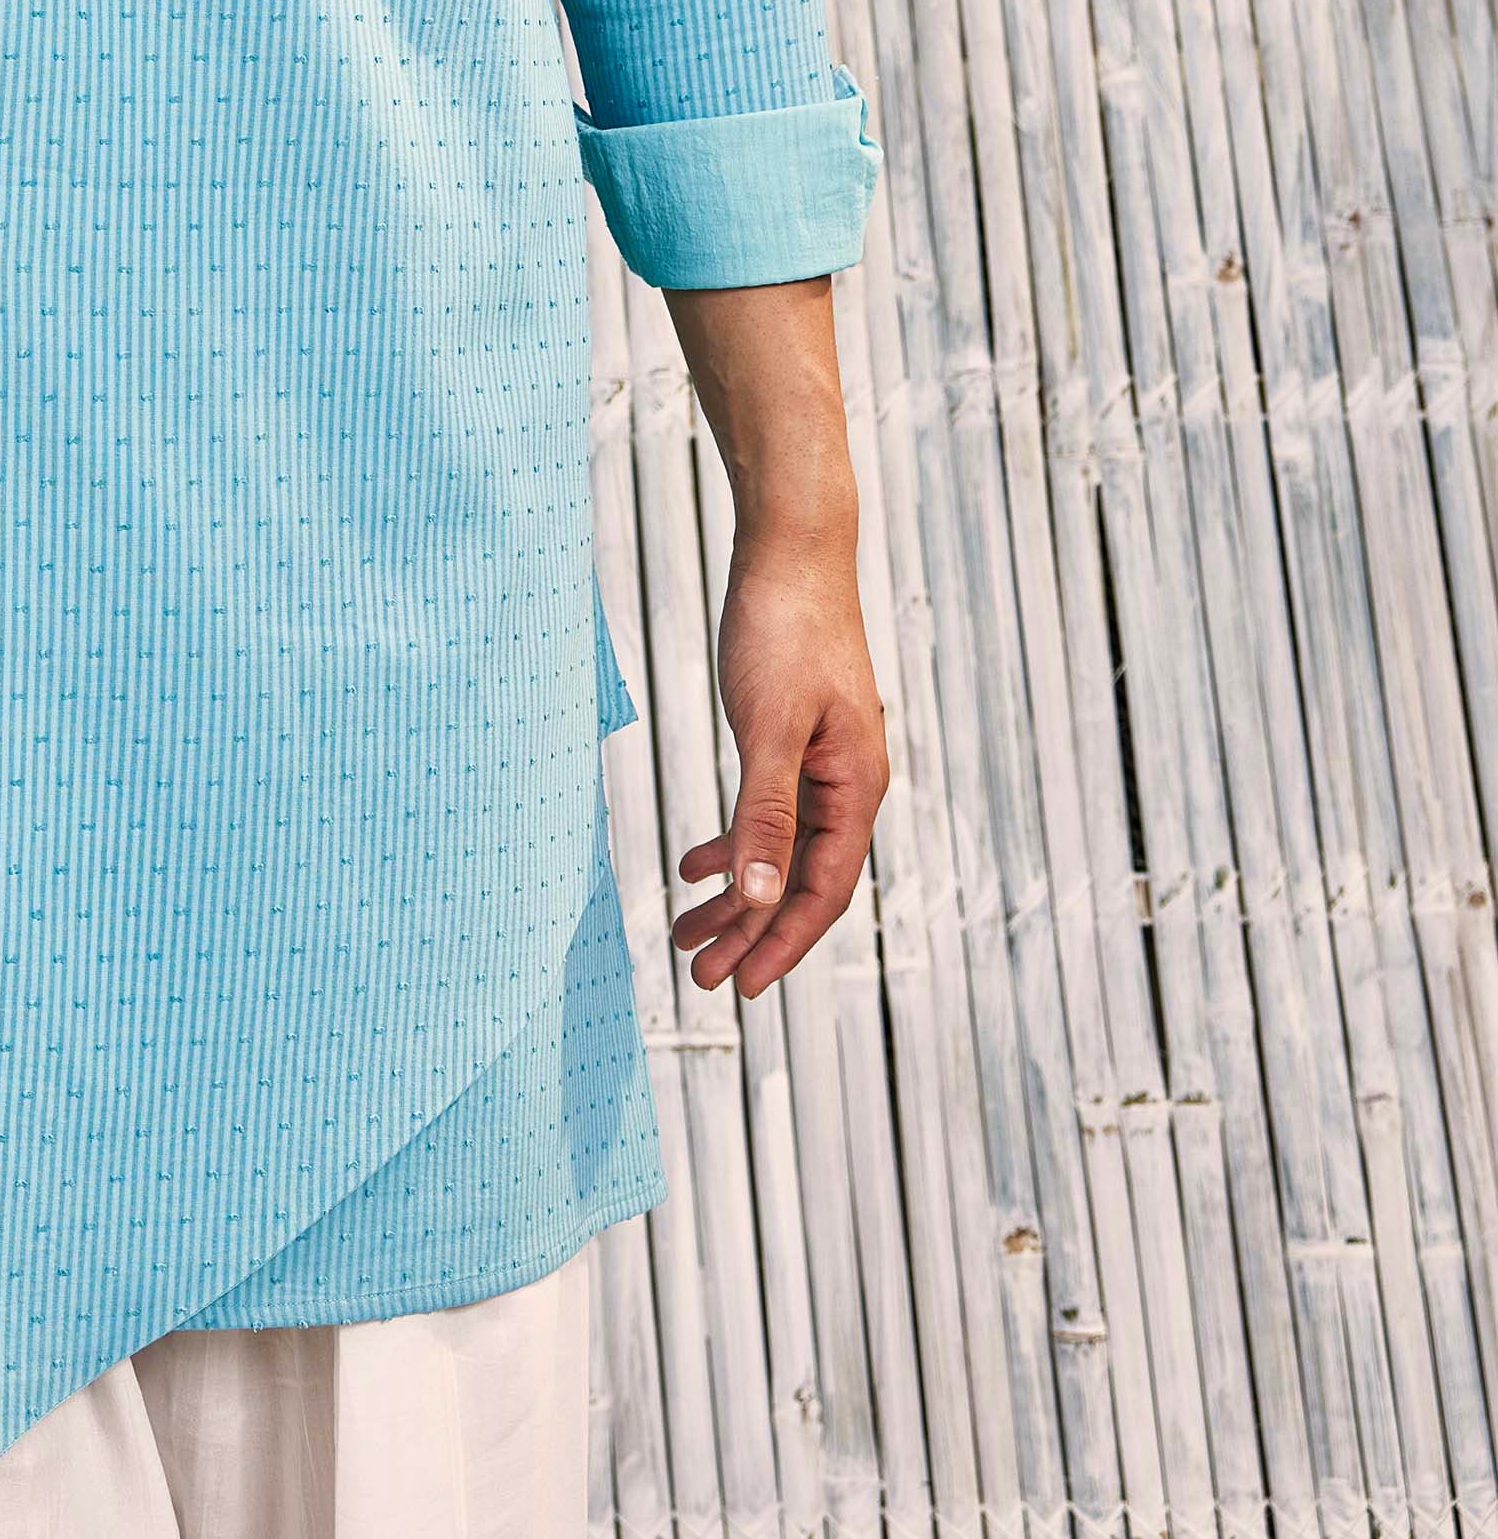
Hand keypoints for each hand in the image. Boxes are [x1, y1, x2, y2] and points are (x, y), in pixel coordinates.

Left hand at [671, 514, 887, 1000]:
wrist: (791, 550)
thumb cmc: (785, 631)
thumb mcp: (768, 728)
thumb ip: (764, 813)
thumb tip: (758, 896)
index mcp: (853, 789)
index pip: (821, 892)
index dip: (780, 944)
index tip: (740, 988)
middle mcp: (846, 785)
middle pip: (798, 881)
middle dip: (749, 932)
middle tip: (699, 974)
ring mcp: (822, 763)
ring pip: (779, 851)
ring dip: (735, 894)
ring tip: (685, 932)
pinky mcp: (795, 740)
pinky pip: (768, 812)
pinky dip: (734, 842)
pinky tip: (695, 861)